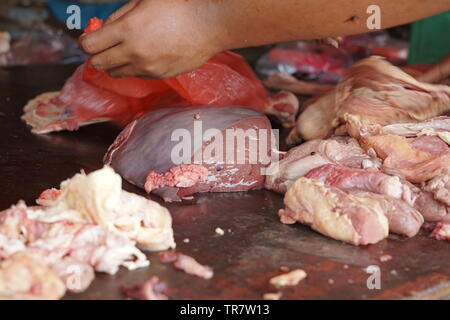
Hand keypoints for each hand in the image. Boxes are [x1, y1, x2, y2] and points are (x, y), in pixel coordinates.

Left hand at [79, 0, 221, 78]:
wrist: (206, 27)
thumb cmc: (177, 8)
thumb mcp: (144, 1)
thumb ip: (119, 15)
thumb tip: (103, 28)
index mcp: (127, 30)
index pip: (90, 45)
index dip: (85, 41)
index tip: (90, 38)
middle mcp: (133, 52)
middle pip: (99, 63)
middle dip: (97, 55)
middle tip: (105, 47)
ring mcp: (146, 67)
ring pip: (116, 73)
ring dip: (115, 63)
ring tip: (126, 52)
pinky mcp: (158, 75)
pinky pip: (136, 75)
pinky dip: (134, 68)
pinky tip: (146, 56)